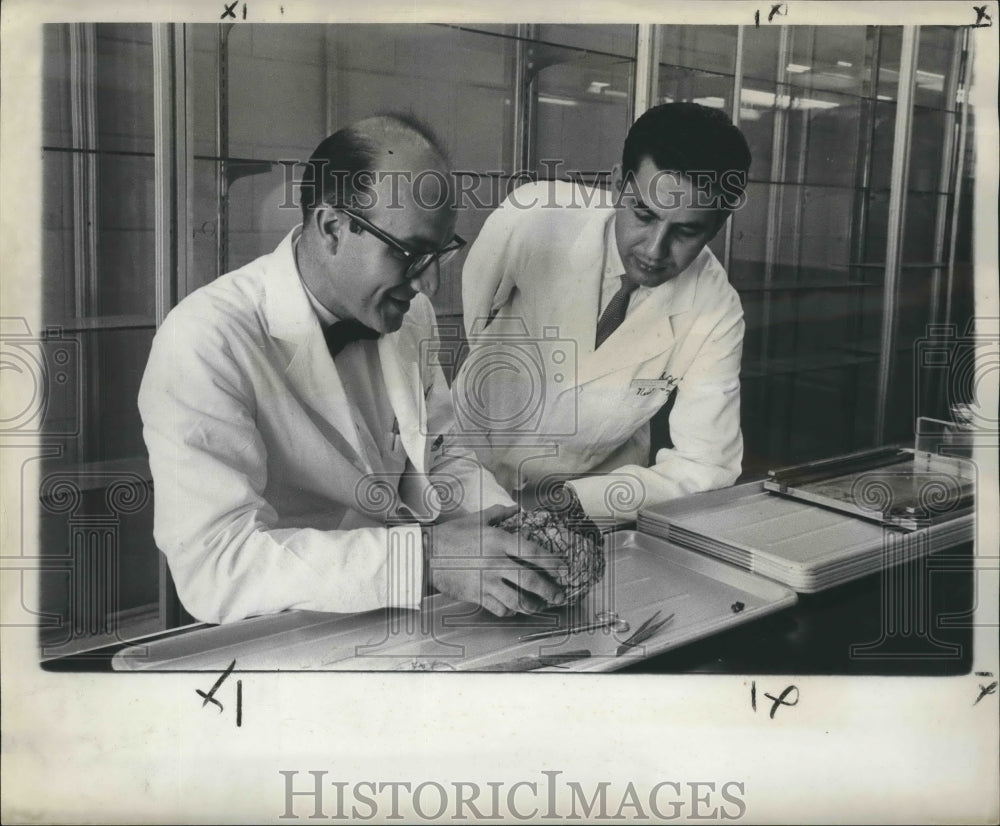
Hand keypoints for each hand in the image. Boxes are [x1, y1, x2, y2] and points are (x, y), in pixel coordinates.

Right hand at [426, 506, 566, 616]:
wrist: (426, 553)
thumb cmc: (452, 535)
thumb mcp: (477, 519)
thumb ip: (500, 514)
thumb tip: (517, 510)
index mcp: (498, 541)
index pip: (533, 552)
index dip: (552, 562)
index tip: (564, 568)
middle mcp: (495, 562)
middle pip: (530, 580)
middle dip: (549, 590)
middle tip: (559, 595)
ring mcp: (486, 581)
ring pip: (517, 600)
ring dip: (533, 605)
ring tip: (541, 605)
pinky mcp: (476, 595)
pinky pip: (500, 608)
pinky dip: (510, 610)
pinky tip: (515, 608)